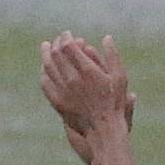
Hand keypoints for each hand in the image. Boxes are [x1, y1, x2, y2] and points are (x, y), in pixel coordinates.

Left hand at [41, 32, 132, 149]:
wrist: (104, 129)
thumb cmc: (115, 103)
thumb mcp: (120, 78)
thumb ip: (113, 56)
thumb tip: (107, 37)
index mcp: (88, 71)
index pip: (69, 46)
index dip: (66, 37)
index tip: (68, 34)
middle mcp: (72, 79)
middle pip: (56, 54)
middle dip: (56, 43)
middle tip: (58, 39)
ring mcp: (63, 90)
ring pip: (48, 67)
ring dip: (45, 54)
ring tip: (46, 47)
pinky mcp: (57, 101)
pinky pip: (45, 82)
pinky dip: (44, 72)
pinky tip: (45, 68)